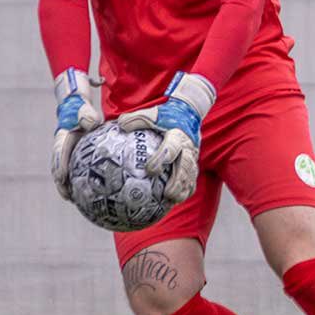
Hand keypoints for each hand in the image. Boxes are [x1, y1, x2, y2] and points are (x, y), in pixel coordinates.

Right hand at [53, 67, 102, 198]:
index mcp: (63, 138)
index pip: (59, 154)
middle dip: (61, 182)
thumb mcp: (85, 111)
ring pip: (64, 173)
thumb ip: (87, 116)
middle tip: (67, 195)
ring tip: (74, 200)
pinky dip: (77, 182)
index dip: (59, 166)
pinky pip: (74, 172)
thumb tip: (91, 123)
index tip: (61, 177)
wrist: (80, 111)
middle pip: (58, 168)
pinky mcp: (74, 159)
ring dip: (66, 186)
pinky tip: (86, 194)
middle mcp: (62, 149)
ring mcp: (67, 155)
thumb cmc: (84, 111)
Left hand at [118, 72, 215, 203]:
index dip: (162, 158)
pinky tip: (176, 201)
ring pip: (190, 175)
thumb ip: (137, 119)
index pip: (171, 148)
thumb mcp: (152, 114)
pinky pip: (192, 179)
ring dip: (183, 188)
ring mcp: (193, 157)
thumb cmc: (165, 116)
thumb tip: (120, 125)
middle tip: (168, 193)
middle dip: (178, 180)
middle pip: (185, 166)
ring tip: (173, 200)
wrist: (187, 113)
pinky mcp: (194, 164)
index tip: (150, 170)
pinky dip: (186, 190)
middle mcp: (188, 148)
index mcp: (177, 135)